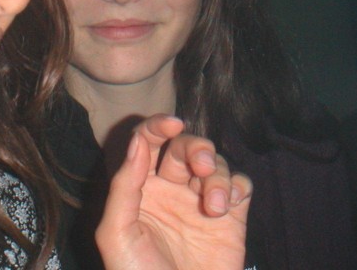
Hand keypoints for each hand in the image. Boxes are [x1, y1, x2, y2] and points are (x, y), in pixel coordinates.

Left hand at [96, 115, 251, 269]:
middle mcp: (170, 190)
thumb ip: (124, 186)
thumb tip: (138, 141)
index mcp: (140, 189)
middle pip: (185, 146)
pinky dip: (237, 186)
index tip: (172, 124)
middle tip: (200, 167)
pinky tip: (228, 205)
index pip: (147, 142)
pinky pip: (240, 184)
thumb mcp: (116, 233)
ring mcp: (201, 202)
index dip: (158, 126)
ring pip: (215, 163)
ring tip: (215, 204)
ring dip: (217, 174)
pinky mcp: (231, 218)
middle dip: (195, 148)